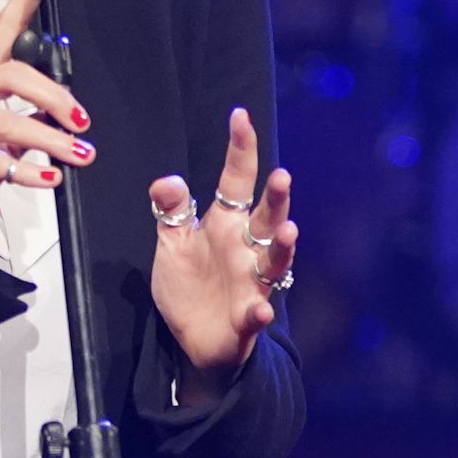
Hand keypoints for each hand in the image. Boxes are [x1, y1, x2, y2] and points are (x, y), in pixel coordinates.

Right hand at [0, 0, 84, 238]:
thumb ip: (27, 123)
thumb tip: (68, 119)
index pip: (2, 29)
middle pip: (13, 75)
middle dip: (54, 98)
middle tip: (82, 123)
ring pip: (8, 124)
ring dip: (50, 142)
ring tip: (79, 157)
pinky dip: (24, 172)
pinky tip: (46, 179)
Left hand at [148, 107, 295, 382]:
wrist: (194, 340)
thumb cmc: (190, 286)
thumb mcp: (172, 243)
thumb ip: (172, 211)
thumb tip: (167, 180)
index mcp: (225, 226)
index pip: (236, 181)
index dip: (241, 150)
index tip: (240, 117)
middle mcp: (245, 250)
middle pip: (266, 218)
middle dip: (277, 199)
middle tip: (282, 176)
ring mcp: (251, 284)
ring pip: (274, 262)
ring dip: (282, 248)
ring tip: (289, 232)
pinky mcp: (245, 318)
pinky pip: (255, 313)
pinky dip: (258, 312)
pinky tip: (259, 309)